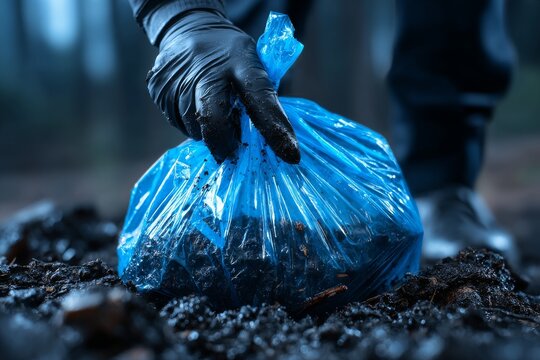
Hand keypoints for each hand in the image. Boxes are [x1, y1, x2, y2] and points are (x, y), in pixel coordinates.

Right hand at [146, 10, 300, 163]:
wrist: (188, 29)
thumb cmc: (229, 56)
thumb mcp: (252, 63)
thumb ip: (261, 96)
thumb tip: (275, 139)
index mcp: (239, 61)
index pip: (259, 96)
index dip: (274, 127)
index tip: (290, 154)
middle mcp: (204, 69)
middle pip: (214, 119)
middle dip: (225, 142)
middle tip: (232, 149)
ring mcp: (177, 79)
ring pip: (194, 128)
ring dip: (208, 132)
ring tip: (214, 113)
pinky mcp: (157, 89)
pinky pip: (178, 123)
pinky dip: (191, 124)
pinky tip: (195, 107)